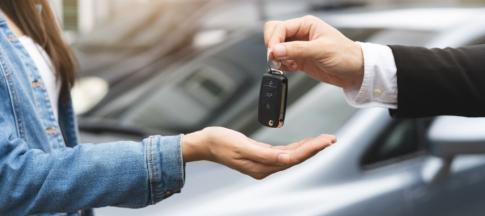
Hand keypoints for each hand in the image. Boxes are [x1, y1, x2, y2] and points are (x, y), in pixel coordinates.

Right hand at [182, 127, 335, 179]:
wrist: (205, 143)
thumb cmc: (220, 142)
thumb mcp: (242, 146)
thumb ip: (265, 154)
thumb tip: (287, 159)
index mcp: (262, 166)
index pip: (294, 158)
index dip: (312, 149)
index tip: (326, 141)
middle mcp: (265, 167)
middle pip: (296, 158)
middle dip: (315, 148)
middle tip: (331, 138)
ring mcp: (263, 163)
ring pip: (292, 155)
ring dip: (308, 148)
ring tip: (323, 140)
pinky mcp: (260, 156)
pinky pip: (284, 152)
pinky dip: (296, 147)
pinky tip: (303, 143)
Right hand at [264, 15, 363, 89]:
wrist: (355, 71)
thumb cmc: (345, 55)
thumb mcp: (321, 50)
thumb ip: (296, 50)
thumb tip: (276, 50)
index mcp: (306, 24)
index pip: (280, 27)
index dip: (274, 40)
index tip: (273, 53)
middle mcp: (300, 34)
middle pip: (275, 34)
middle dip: (272, 46)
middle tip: (275, 57)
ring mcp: (299, 48)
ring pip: (277, 49)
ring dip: (276, 57)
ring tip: (282, 64)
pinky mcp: (299, 61)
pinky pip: (283, 61)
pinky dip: (281, 66)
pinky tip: (288, 68)